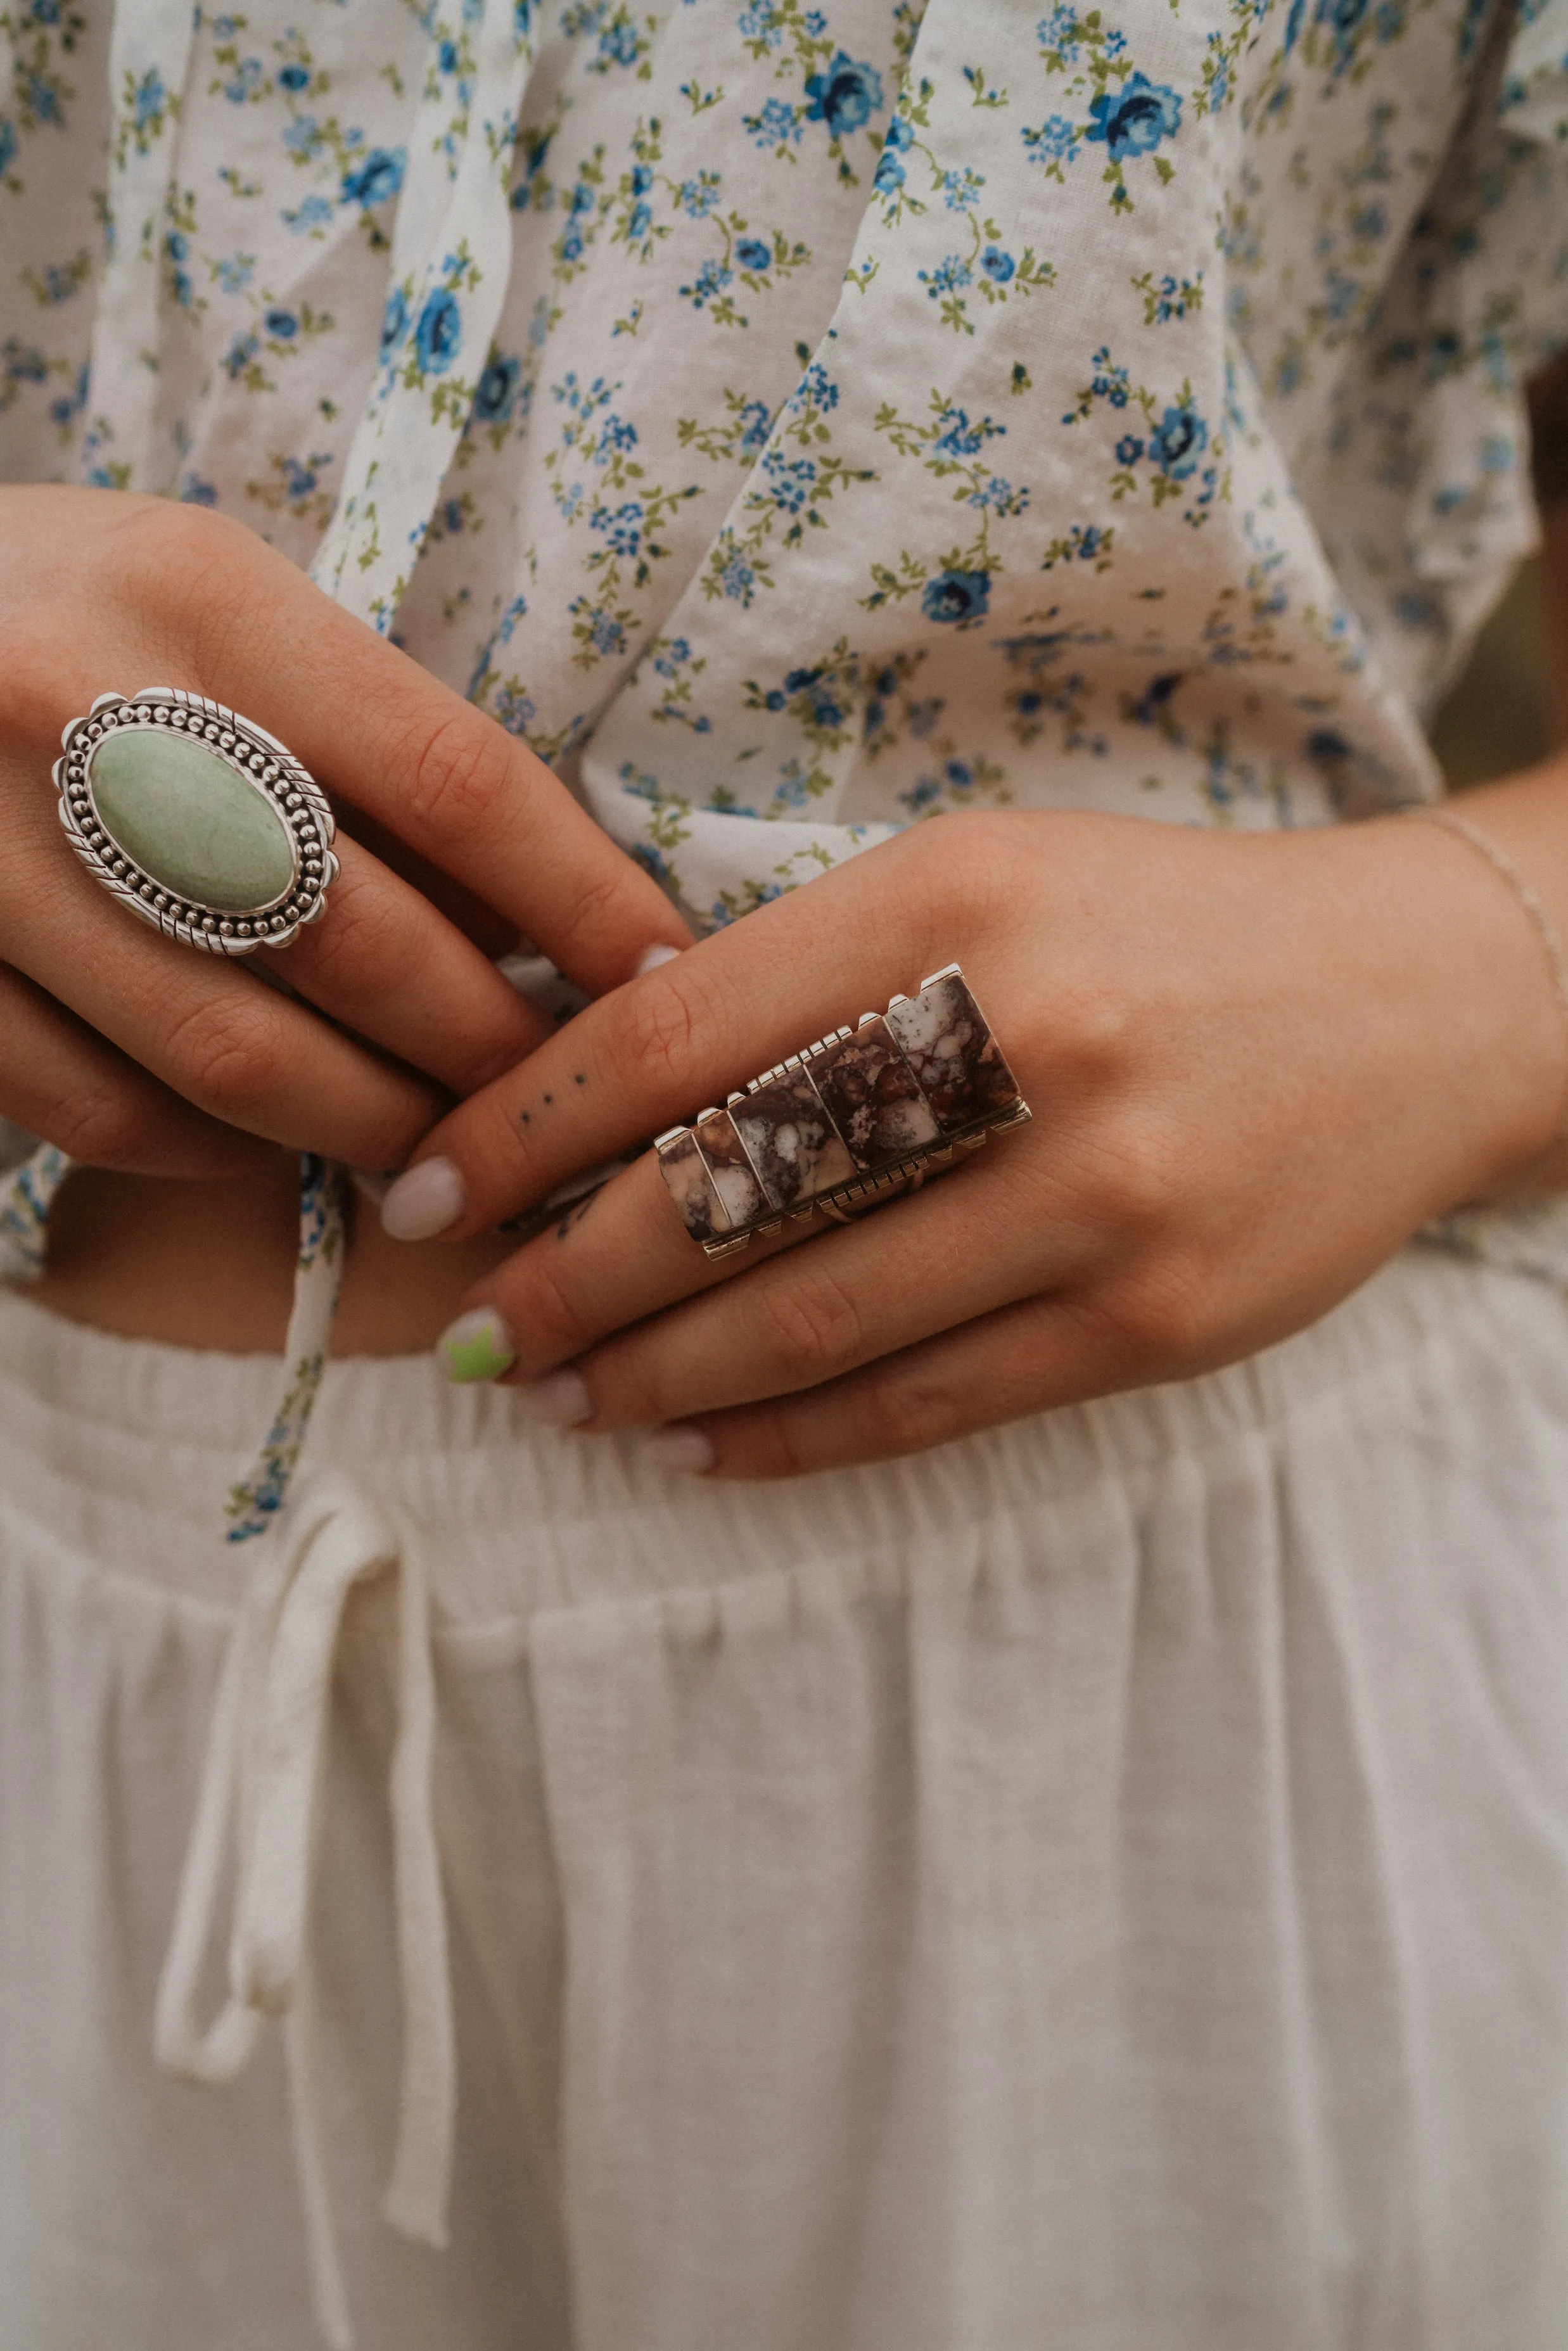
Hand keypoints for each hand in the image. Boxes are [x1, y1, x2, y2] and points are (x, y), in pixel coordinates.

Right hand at [0, 486, 687, 1177]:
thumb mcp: (216, 604)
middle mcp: (79, 712)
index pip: (449, 776)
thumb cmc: (68, 611)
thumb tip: (538, 923)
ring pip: (233, 1055)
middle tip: (559, 1087)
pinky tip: (279, 1141)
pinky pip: (107, 1109)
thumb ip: (364, 741)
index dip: (580, 898)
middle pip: (354, 940)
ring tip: (446, 1138)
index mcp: (194, 594)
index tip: (662, 973)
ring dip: (373, 1122)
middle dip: (489, 1043)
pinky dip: (218, 1150)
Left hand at [372, 800, 1567, 1474]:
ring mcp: (1099, 1196)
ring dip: (655, 1378)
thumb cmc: (1160, 930)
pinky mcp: (1158, 1322)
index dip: (520, 1129)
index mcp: (955, 897)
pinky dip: (790, 1439)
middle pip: (720, 1192)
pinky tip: (703, 1450)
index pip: (671, 1034)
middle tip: (476, 1331)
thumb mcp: (982, 875)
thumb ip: (807, 965)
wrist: (1414, 1005)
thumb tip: (601, 1078)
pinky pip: (927, 1404)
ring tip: (565, 1400)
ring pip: (810, 1319)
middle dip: (562, 1279)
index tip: (426, 1190)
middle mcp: (1027, 1039)